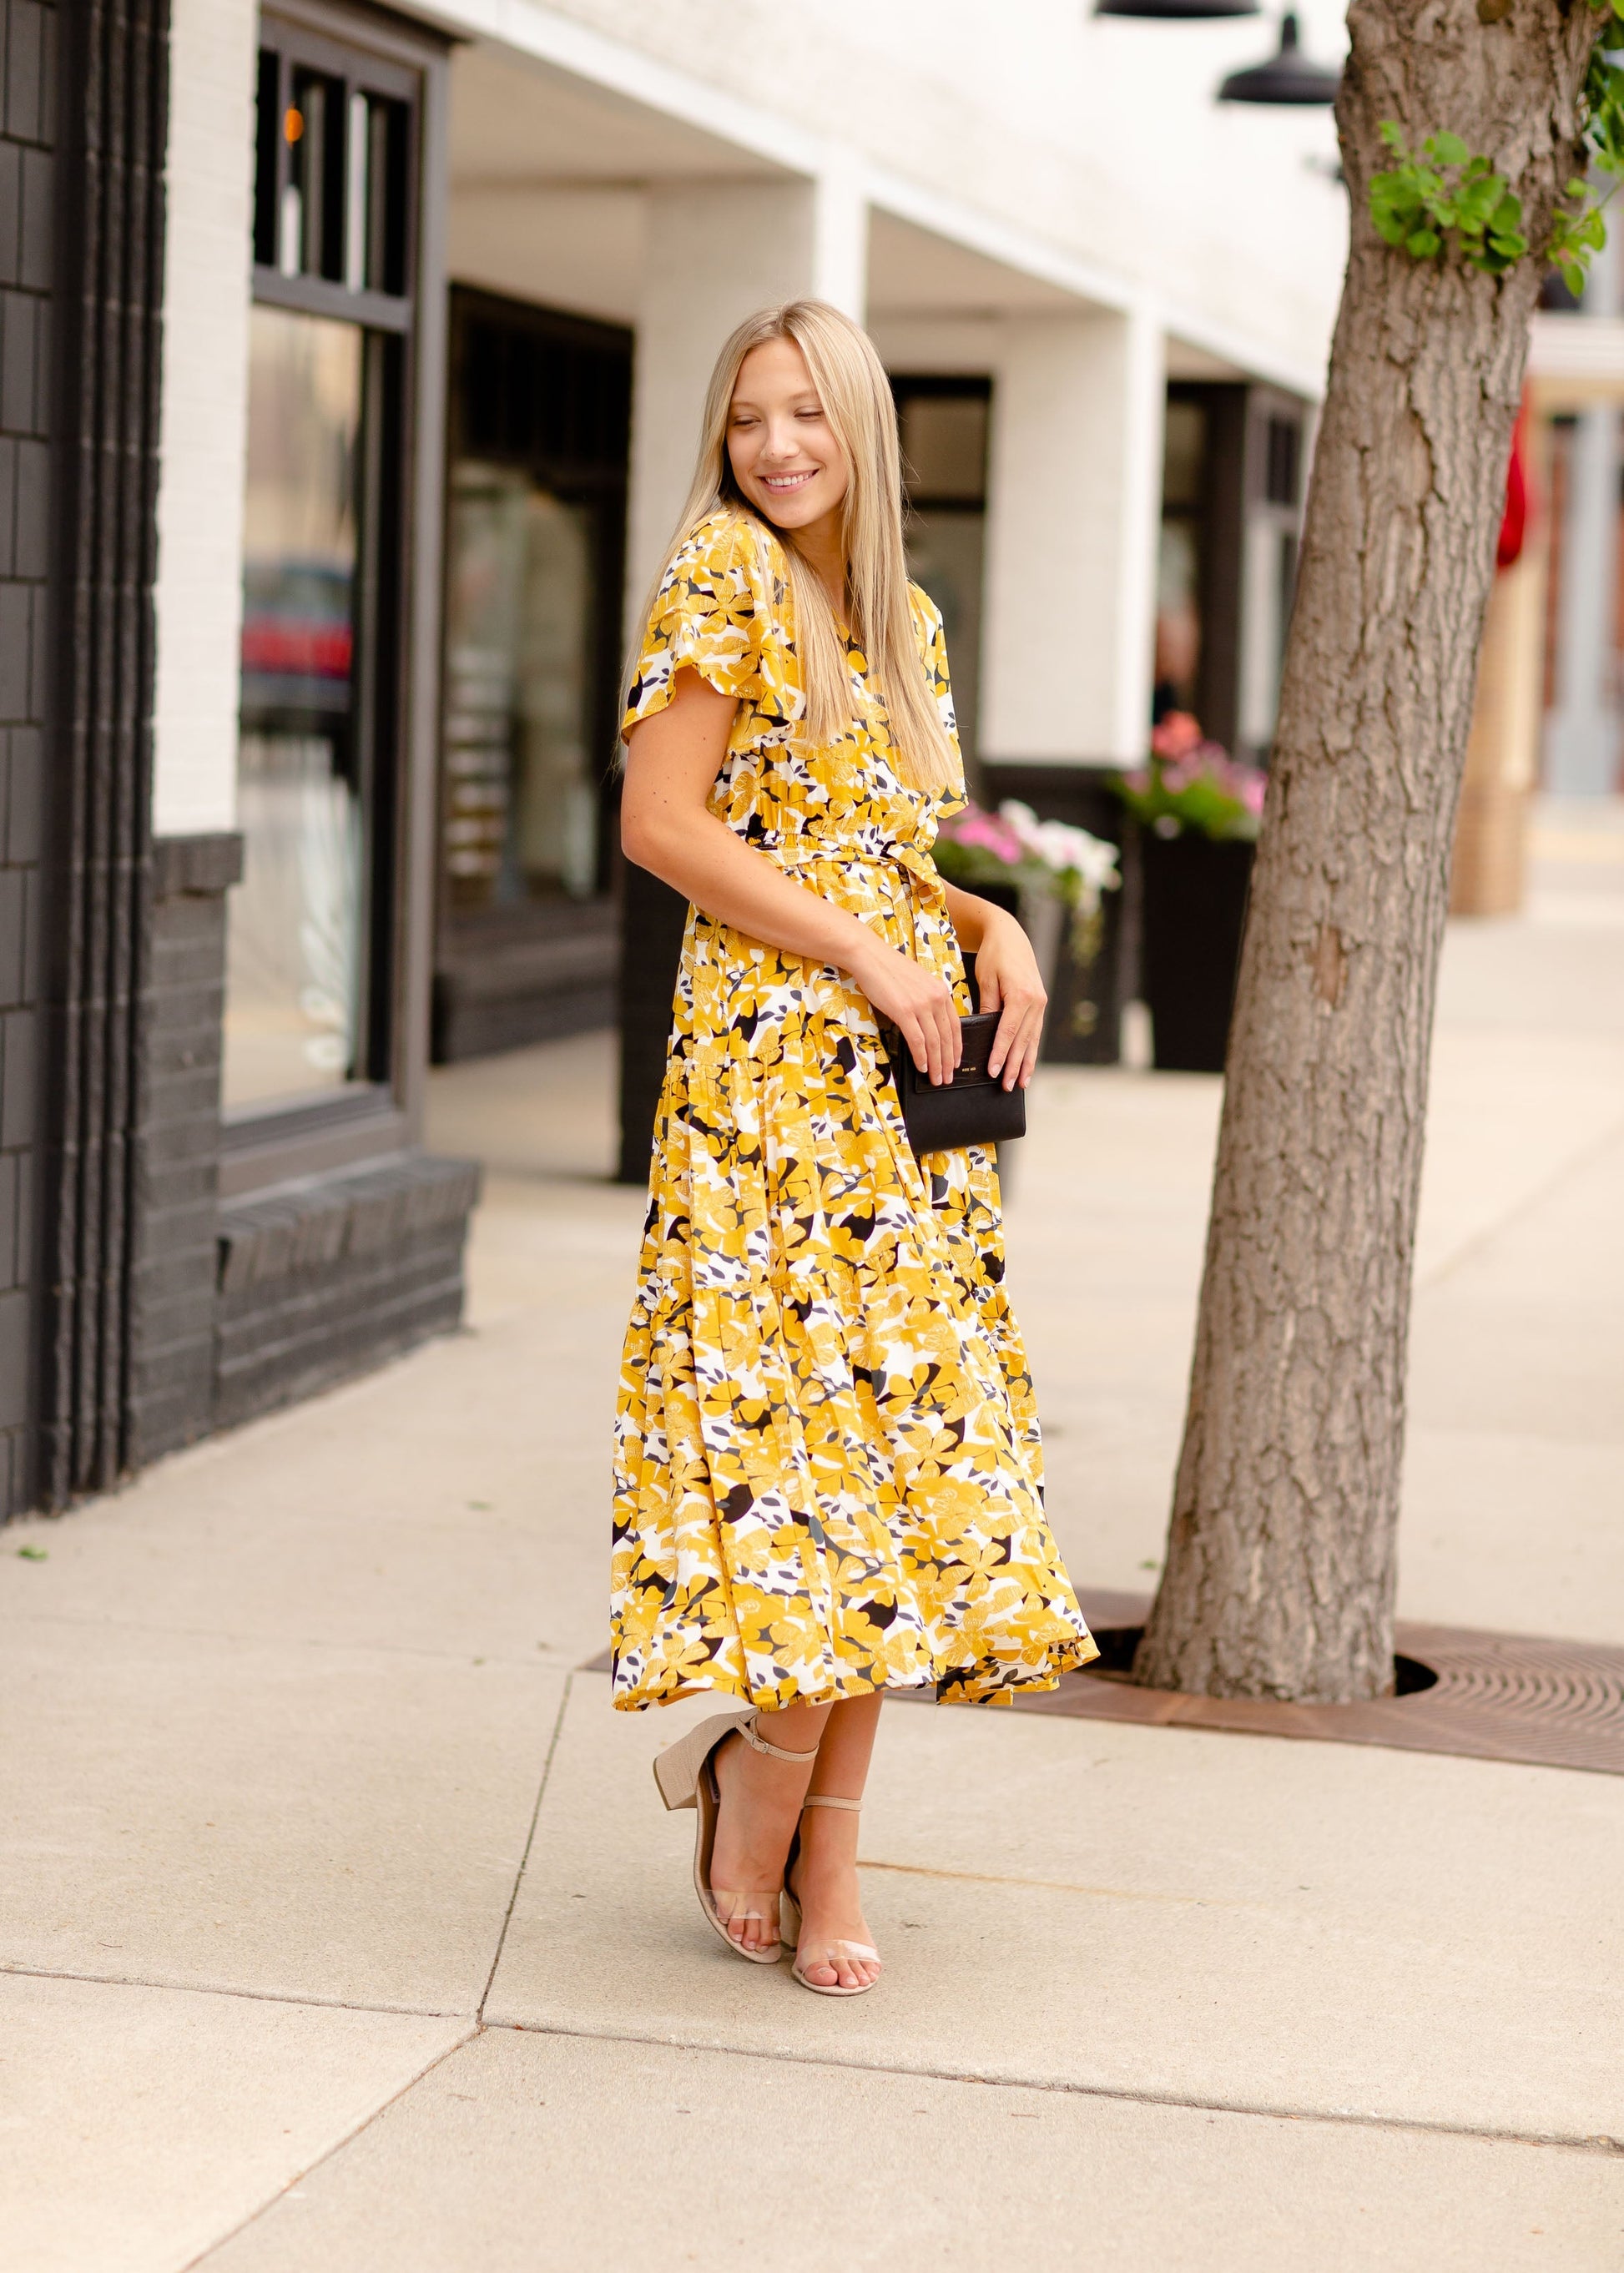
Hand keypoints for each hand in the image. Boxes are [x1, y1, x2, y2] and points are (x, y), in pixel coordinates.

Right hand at [851, 938, 960, 1086]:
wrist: (870, 957)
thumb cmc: (890, 969)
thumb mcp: (918, 983)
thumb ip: (928, 1001)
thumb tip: (930, 1025)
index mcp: (941, 991)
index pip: (955, 1026)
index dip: (956, 1048)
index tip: (955, 1061)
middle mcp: (935, 998)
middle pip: (947, 1037)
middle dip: (948, 1062)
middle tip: (947, 1077)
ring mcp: (921, 1005)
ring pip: (934, 1042)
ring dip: (936, 1064)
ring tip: (935, 1078)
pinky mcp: (904, 1011)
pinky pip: (917, 1041)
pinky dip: (921, 1057)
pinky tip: (921, 1066)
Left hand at [974, 909, 1046, 1089]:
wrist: (1010, 936)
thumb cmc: (994, 956)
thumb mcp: (986, 980)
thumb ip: (988, 1007)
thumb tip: (985, 1033)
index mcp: (1020, 995)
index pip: (1008, 1031)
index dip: (1001, 1053)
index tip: (993, 1071)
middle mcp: (1035, 1001)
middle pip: (1023, 1040)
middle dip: (1015, 1065)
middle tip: (1007, 1087)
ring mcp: (1041, 1003)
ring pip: (1032, 1039)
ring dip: (1027, 1062)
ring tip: (1021, 1084)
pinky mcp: (1040, 1003)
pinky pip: (1035, 1031)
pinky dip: (1031, 1049)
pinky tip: (1028, 1064)